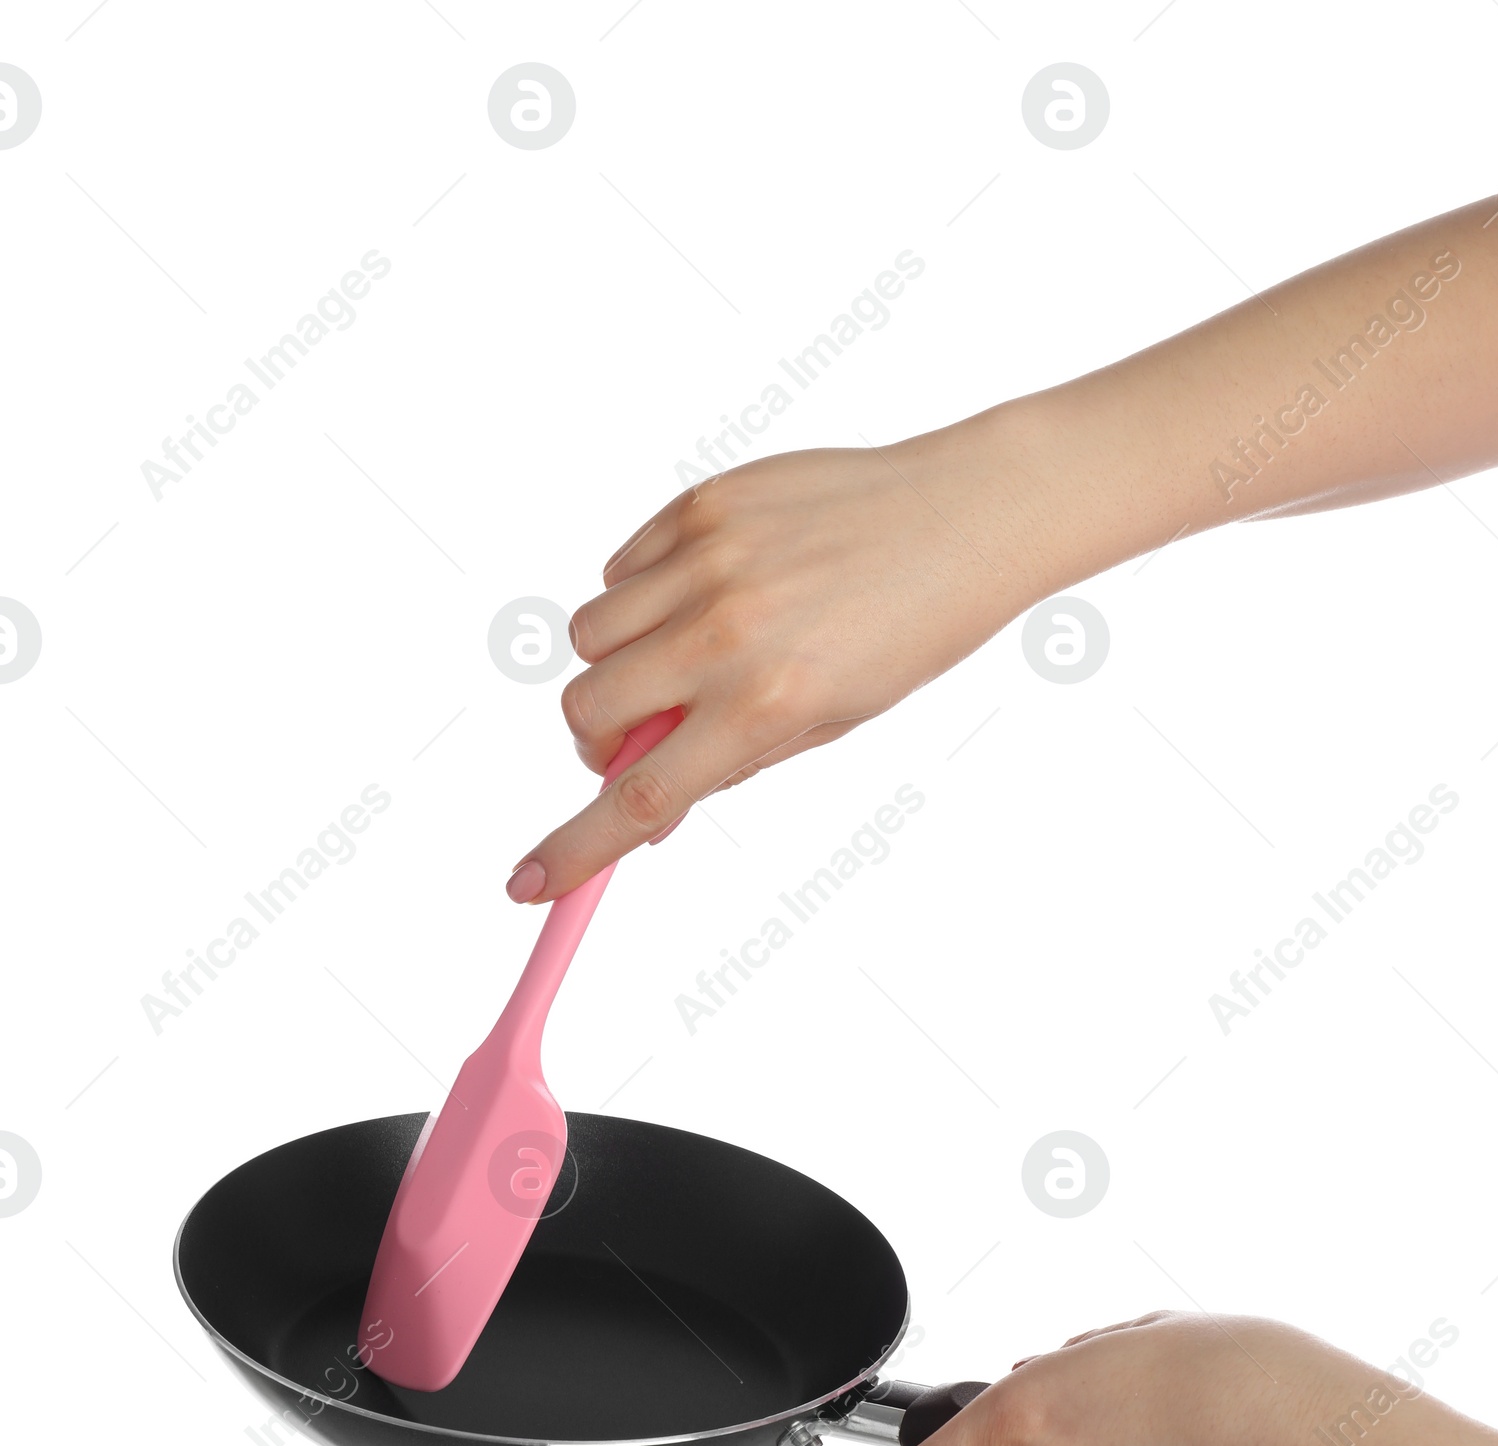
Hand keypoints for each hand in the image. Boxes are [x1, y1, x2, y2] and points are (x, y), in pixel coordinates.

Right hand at [506, 421, 1046, 901]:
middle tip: (640, 738)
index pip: (640, 797)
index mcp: (766, 703)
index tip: (529, 883)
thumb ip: (730, 759)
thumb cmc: (907, 633)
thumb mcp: (829, 722)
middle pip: (587, 708)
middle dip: (596, 740)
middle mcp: (726, 632)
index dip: (575, 850)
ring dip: (614, 664)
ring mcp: (707, 561)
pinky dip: (640, 595)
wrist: (962, 519)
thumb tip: (648, 799)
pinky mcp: (701, 504)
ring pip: (588, 635)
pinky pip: (620, 567)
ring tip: (682, 655)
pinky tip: (703, 595)